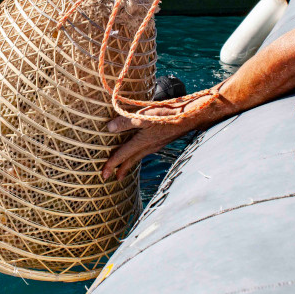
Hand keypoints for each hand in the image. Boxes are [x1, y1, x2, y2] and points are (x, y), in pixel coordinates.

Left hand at [101, 92, 215, 180]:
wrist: (191, 116)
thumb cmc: (168, 115)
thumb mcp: (144, 116)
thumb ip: (125, 122)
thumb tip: (109, 128)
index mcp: (142, 142)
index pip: (122, 155)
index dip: (111, 164)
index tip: (103, 174)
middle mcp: (149, 147)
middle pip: (131, 160)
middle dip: (120, 170)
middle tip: (110, 178)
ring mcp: (156, 144)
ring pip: (138, 156)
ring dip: (129, 163)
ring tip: (122, 169)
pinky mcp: (162, 140)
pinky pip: (146, 151)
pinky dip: (138, 155)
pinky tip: (138, 152)